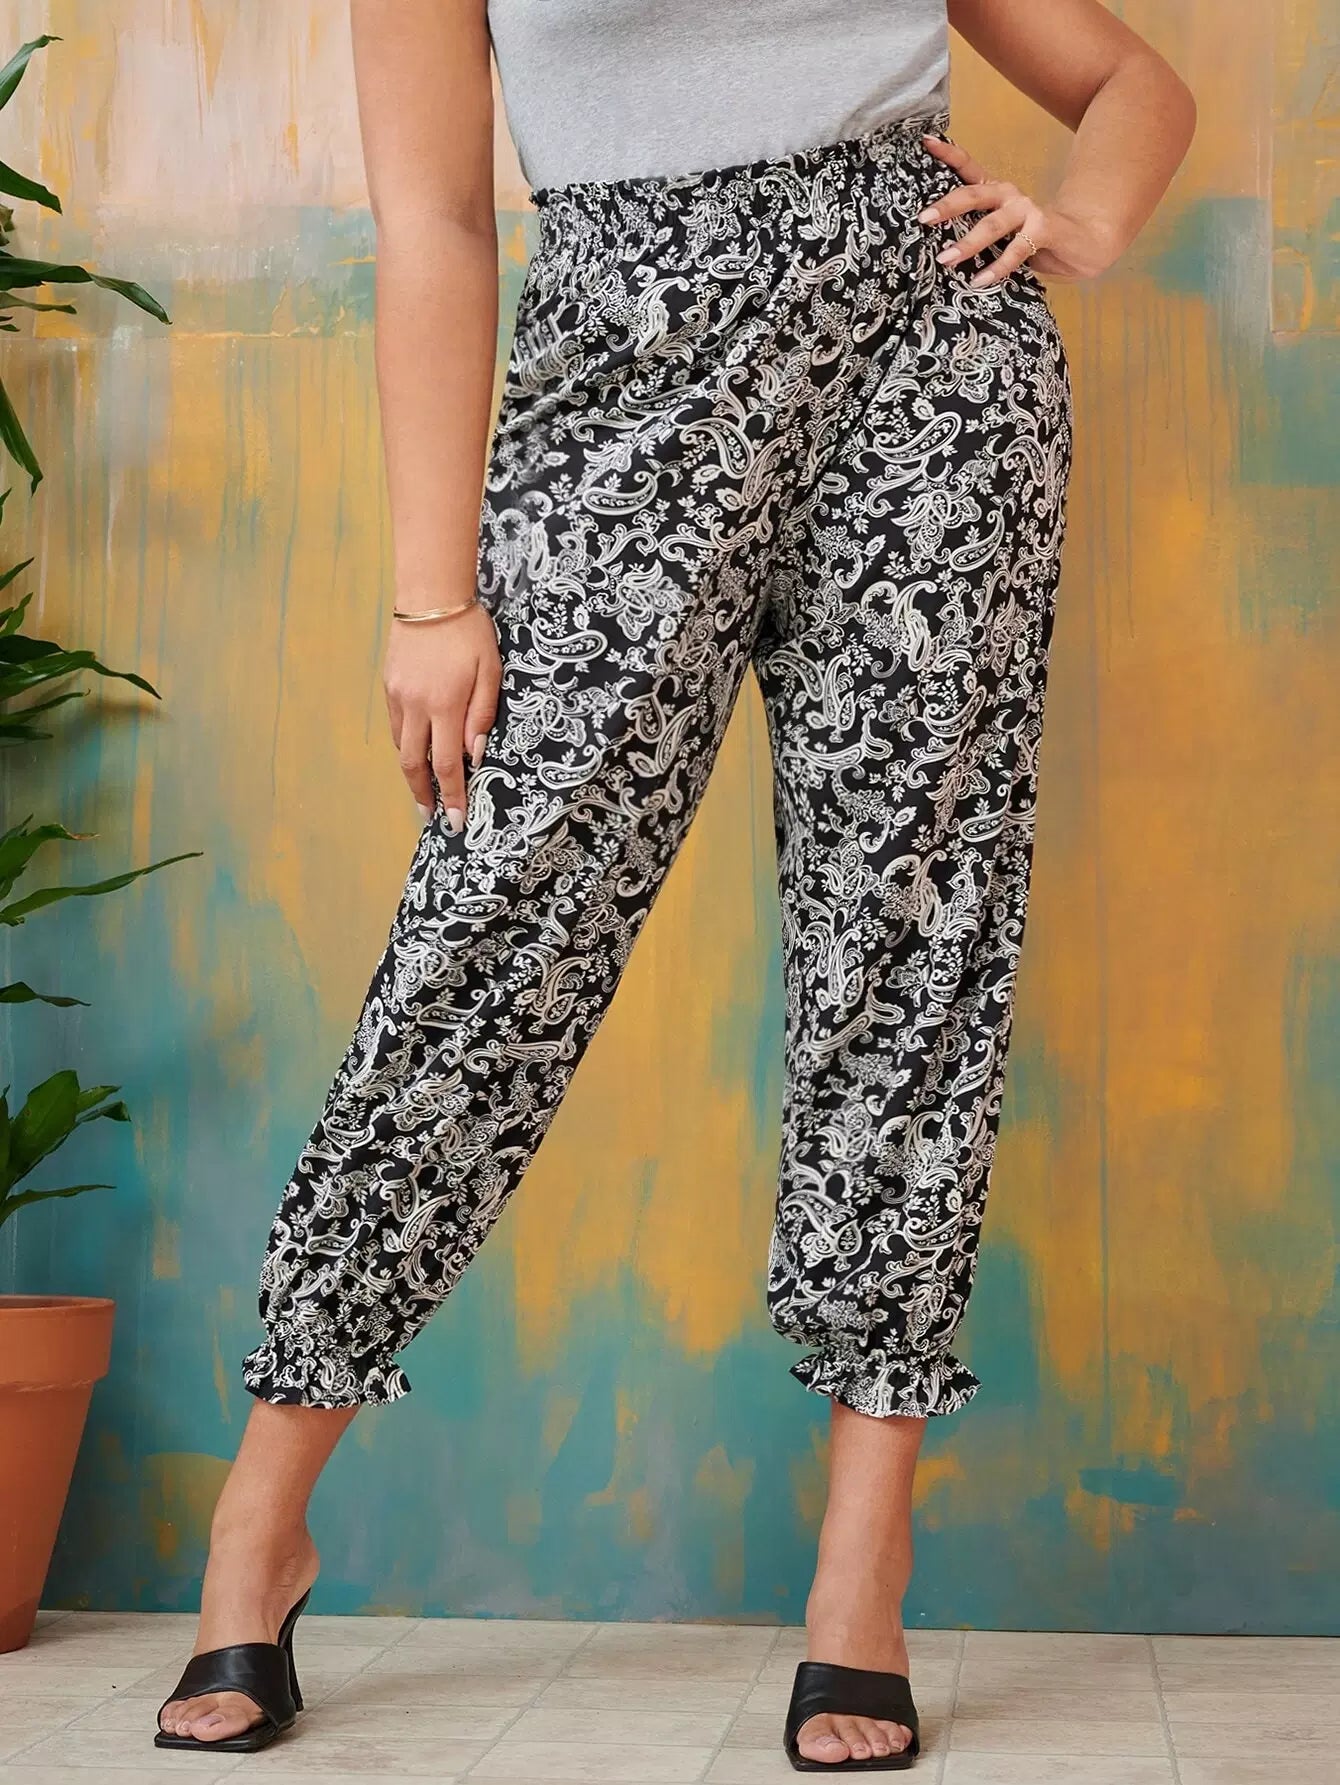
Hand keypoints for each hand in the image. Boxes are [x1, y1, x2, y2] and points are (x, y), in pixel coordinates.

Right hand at [383, 600, 500, 833]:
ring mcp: (398, 696)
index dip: (452, 795)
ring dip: (412, 772)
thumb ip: (482, 716)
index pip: (448, 764)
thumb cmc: (470, 632)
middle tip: (431, 816)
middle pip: (414, 763)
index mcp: (446, 705)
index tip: (456, 820)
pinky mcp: (389, 686)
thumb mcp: (490, 672)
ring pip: (401, 746)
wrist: (431, 596)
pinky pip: (396, 725)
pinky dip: (406, 744)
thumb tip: (476, 755)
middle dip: (423, 794)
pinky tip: (416, 752)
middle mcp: (416, 706)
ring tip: (423, 790)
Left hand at [919, 136, 1111, 286]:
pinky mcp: (1044, 230)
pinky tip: (980, 281)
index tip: (926, 141)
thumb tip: (940, 253)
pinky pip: (1016, 251)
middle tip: (924, 218)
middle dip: (948, 206)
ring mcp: (1027, 212)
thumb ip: (979, 236)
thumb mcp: (1004, 234)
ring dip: (968, 243)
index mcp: (997, 194)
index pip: (970, 169)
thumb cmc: (1038, 239)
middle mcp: (1009, 198)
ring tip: (945, 259)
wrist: (1085, 240)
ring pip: (992, 225)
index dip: (949, 155)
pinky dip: (997, 267)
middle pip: (974, 196)